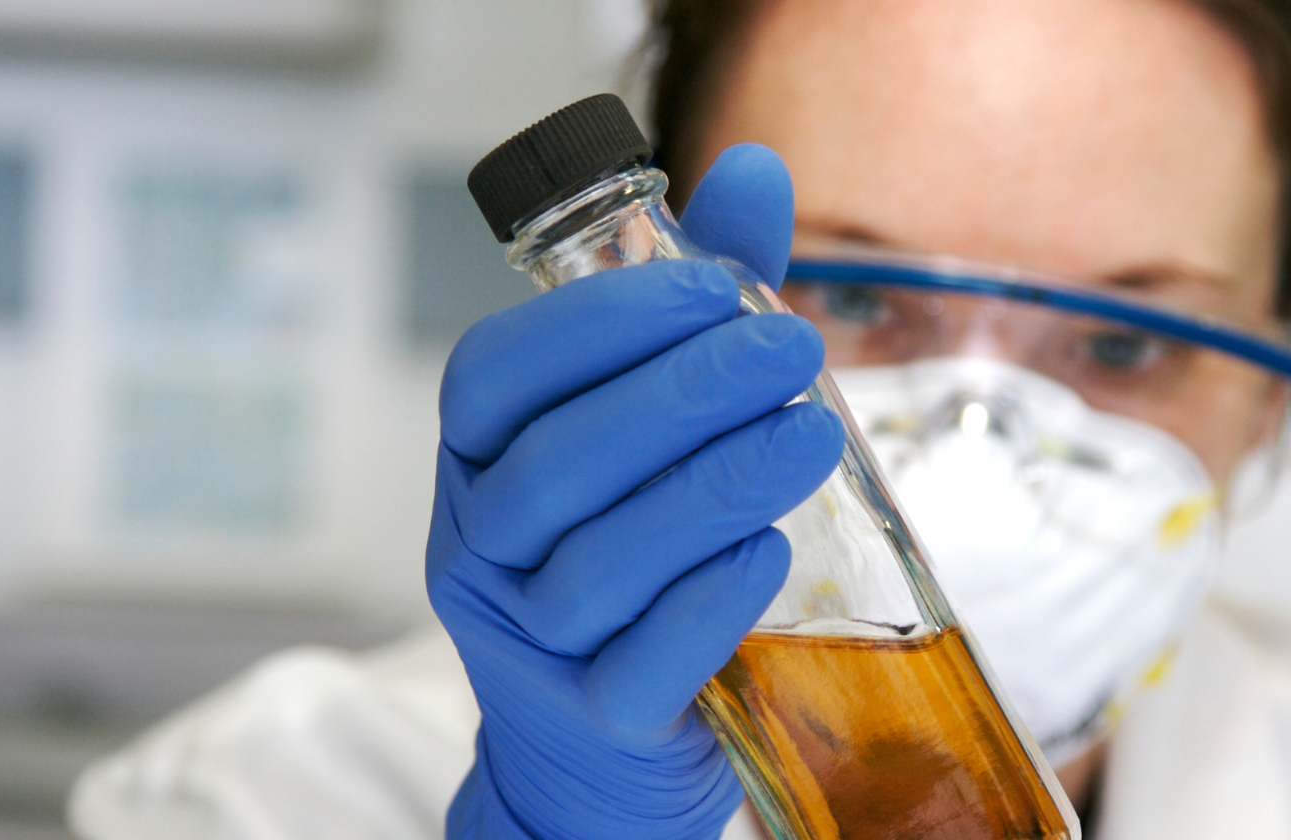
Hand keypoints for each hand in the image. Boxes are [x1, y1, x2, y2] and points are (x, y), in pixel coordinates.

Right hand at [428, 145, 841, 838]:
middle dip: (682, 395)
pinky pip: (640, 664)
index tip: (712, 286)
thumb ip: (698, 301)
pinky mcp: (597, 721)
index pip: (496, 375)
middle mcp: (483, 550)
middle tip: (788, 350)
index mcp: (480, 461)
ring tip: (811, 440)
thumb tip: (755, 172)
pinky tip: (765, 557)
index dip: (598, 323)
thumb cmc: (634, 548)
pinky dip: (706, 605)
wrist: (605, 744)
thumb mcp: (654, 421)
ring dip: (713, 489)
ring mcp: (531, 644)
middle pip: (558, 464)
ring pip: (601, 562)